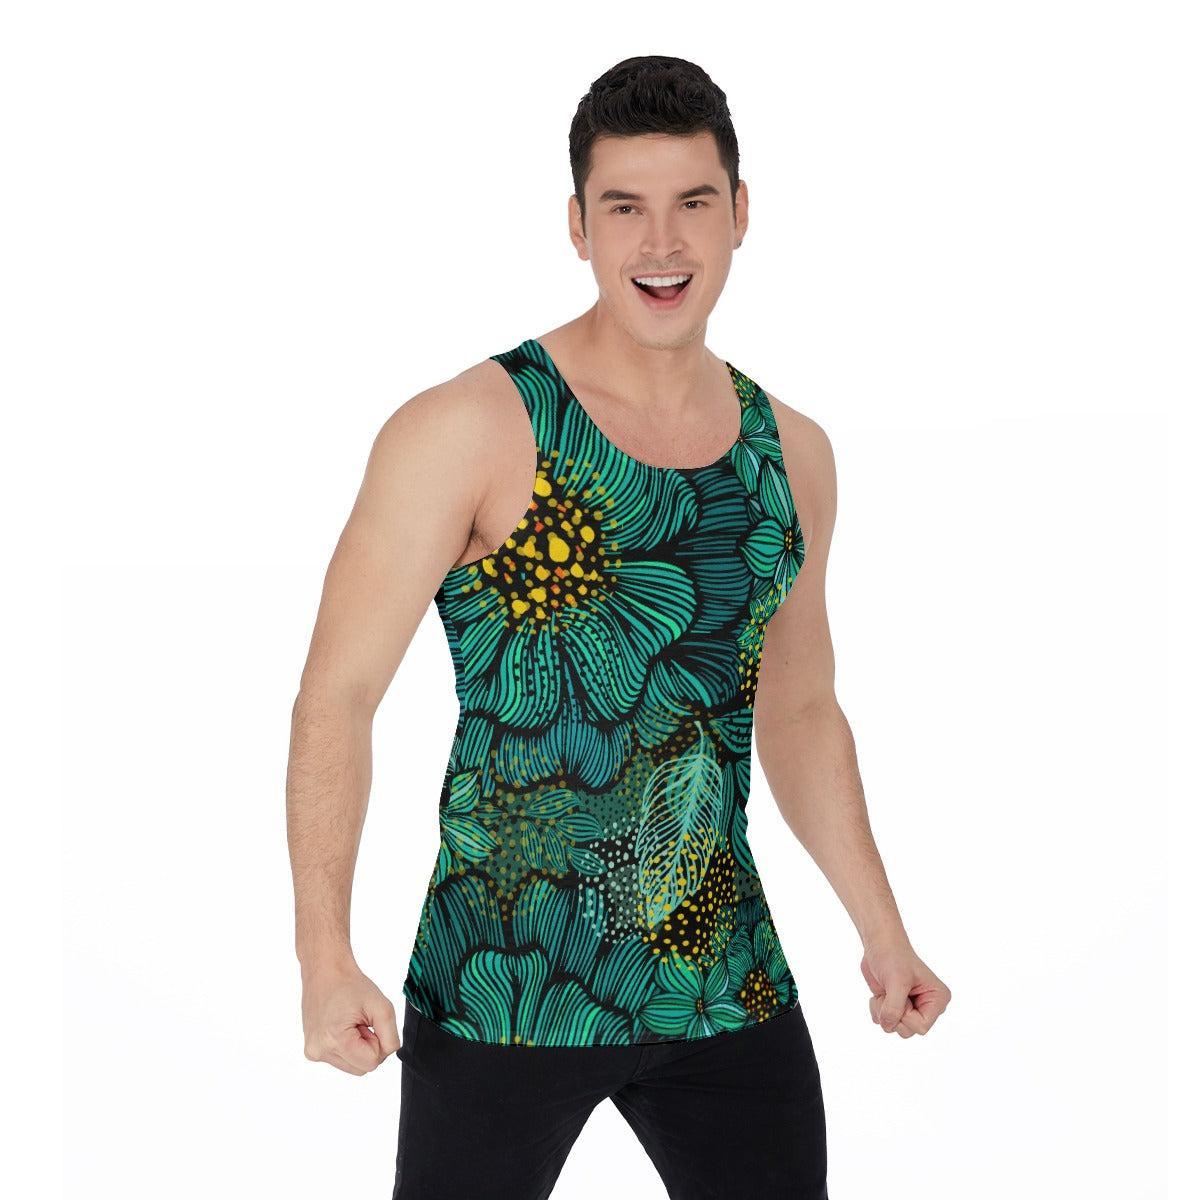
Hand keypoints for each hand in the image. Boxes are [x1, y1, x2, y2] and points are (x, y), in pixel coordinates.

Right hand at [300, 957, 400, 1073]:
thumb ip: (391, 1036)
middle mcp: (319, 1051)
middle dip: (368, 1046)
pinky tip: (342, 1026)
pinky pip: (340, 1058)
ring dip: (357, 1046)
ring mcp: (313, 1052)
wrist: (325, 971)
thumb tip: (389, 1052)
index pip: (371, 1063)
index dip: (378, 1042)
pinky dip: (347, 1045)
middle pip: (361, 1068)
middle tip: (362, 1022)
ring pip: (352, 1065)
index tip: (370, 1023)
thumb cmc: (351, 984)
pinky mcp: (312, 1049)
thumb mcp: (382, 1006)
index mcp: (334, 1040)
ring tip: (351, 1022)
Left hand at [860, 935, 950, 1037]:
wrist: (879, 945)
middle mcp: (928, 1007)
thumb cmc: (892, 956)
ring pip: (895, 1028)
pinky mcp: (898, 1008)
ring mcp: (913, 1008)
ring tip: (885, 992)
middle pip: (907, 1031)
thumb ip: (894, 1008)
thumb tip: (888, 1025)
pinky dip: (877, 1010)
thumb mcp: (896, 981)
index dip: (905, 1015)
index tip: (901, 995)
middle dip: (892, 1013)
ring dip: (883, 1011)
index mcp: (938, 999)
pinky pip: (885, 1023)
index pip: (921, 1027)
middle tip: (891, 992)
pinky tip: (880, 994)